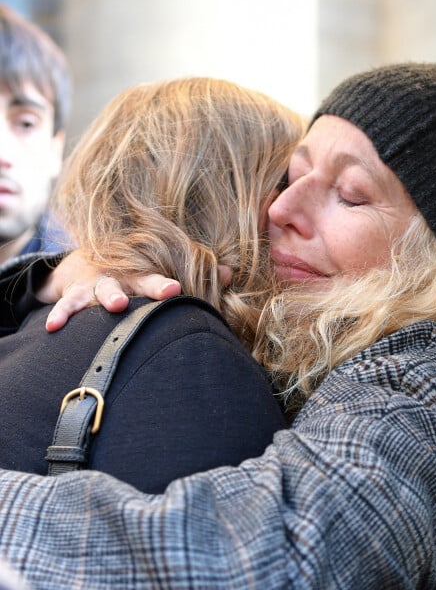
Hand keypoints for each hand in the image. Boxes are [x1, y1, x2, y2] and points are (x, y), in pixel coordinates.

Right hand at [37, 250, 181, 331]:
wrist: (80, 262)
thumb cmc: (129, 274)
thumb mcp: (152, 270)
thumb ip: (192, 274)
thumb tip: (229, 273)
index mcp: (142, 275)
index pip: (157, 278)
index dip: (164, 284)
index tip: (175, 289)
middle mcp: (122, 277)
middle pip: (137, 280)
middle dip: (148, 287)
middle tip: (161, 293)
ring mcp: (96, 283)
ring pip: (102, 289)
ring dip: (108, 296)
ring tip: (115, 305)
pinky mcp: (72, 292)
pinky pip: (65, 304)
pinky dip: (60, 314)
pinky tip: (53, 326)